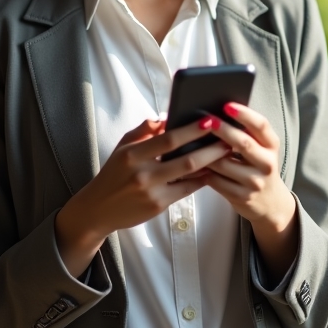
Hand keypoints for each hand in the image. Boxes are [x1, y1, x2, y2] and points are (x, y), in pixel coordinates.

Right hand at [54, 116, 229, 276]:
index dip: (190, 130)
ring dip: (210, 164)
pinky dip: (200, 180)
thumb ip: (144, 131)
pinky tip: (211, 171)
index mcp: (132, 154)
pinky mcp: (158, 206)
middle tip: (228, 139)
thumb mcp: (123, 147)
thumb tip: (167, 118)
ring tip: (225, 153)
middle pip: (184, 159)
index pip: (167, 139)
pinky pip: (185, 190)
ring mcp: (152, 191)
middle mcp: (143, 173)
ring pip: (188, 176)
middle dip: (210, 148)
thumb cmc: (113, 173)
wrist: (98, 209)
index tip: (209, 121)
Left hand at [201, 102, 298, 284]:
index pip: (262, 126)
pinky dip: (201, 170)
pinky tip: (191, 163)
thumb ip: (246, 134)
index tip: (228, 105)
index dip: (245, 114)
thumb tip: (216, 114)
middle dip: (223, 130)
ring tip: (191, 141)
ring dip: (206, 152)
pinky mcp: (241, 196)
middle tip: (207, 119)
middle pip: (243, 143)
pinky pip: (215, 180)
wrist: (270, 204)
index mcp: (272, 146)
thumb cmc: (257, 168)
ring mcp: (254, 182)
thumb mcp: (261, 150)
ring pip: (224, 163)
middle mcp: (267, 163)